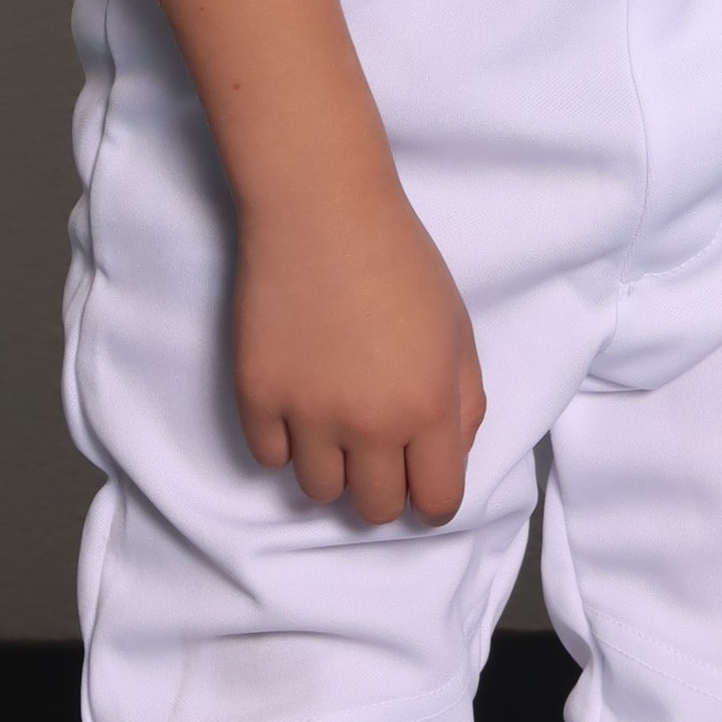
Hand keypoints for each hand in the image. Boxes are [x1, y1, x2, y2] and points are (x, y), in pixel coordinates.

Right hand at [233, 164, 488, 526]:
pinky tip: (298, 399)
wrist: (321, 212)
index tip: (421, 477)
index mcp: (428, 406)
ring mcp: (307, 414)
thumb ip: (465, 400)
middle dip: (382, 486)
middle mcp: (369, 424)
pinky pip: (270, 458)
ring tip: (334, 419)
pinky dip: (285, 440)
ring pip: (318, 492)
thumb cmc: (400, 262)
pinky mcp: (256, 397)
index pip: (436, 504)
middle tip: (377, 445)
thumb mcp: (457, 329)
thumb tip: (449, 457)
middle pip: (374, 509)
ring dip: (331, 467)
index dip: (432, 497)